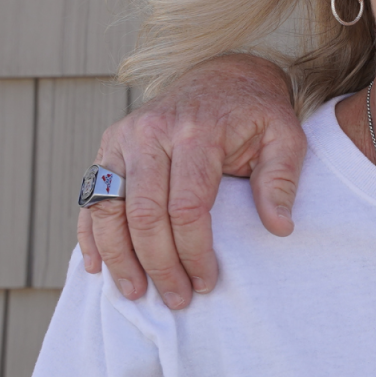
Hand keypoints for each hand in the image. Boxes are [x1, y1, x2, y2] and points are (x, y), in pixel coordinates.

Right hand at [77, 54, 304, 307]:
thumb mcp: (285, 137)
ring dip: (118, 257)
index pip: (187, 206)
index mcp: (196, 132)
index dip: (194, 252)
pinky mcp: (108, 147)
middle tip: (176, 299)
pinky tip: (98, 267)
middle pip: (143, 213)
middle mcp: (150, 132)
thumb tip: (280, 227)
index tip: (207, 282)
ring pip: (107, 208)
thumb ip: (282, 180)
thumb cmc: (256, 114)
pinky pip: (90, 197)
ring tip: (136, 293)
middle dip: (158, 264)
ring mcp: (123, 138)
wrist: (222, 77)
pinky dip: (90, 234)